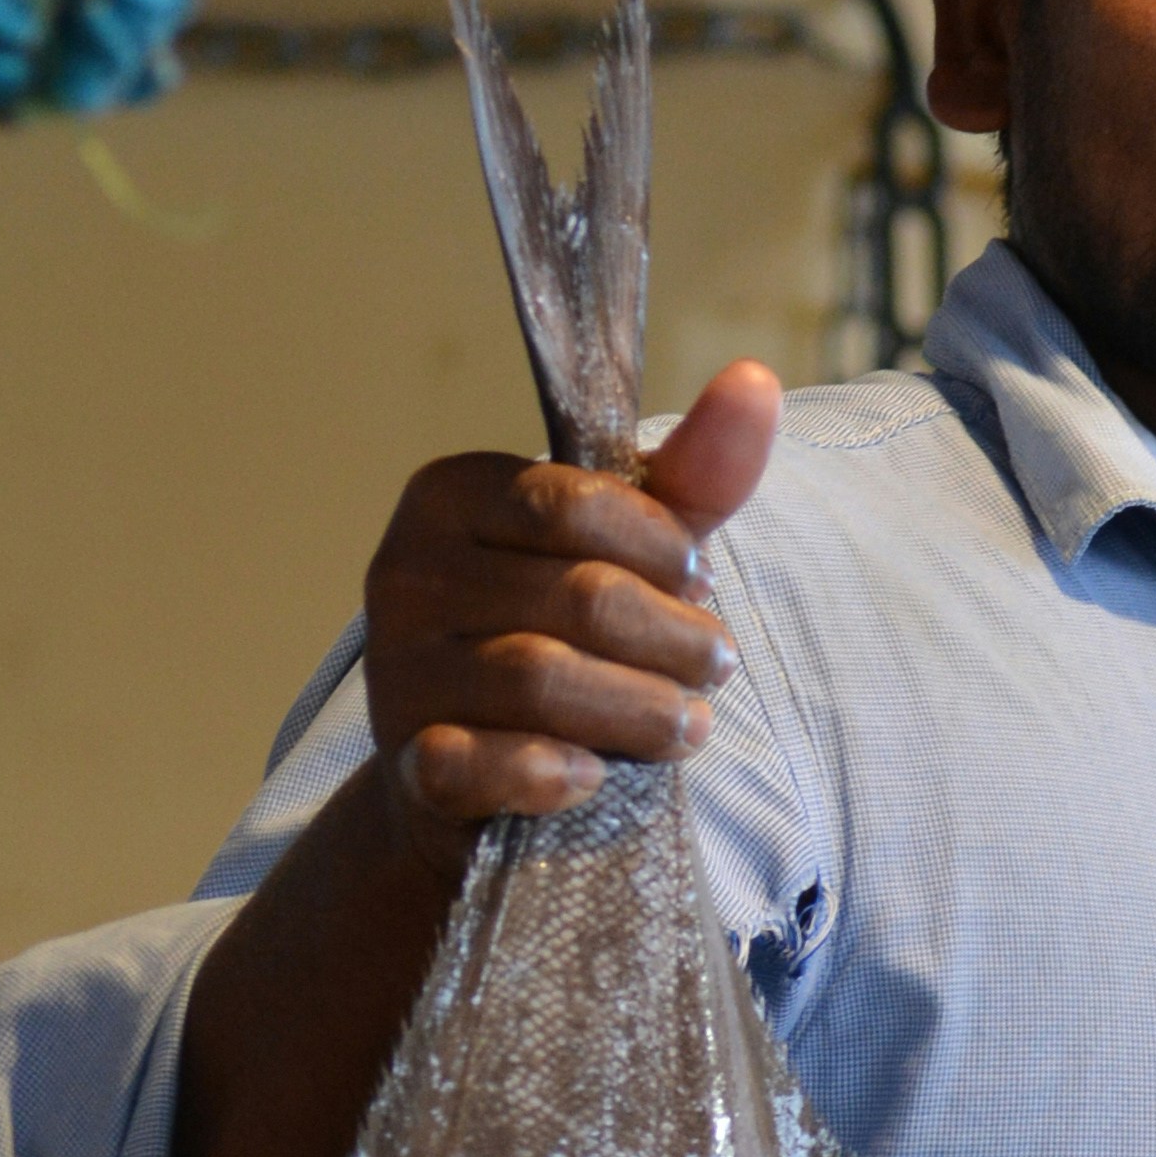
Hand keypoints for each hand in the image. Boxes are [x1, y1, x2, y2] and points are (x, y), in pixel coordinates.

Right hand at [358, 364, 780, 870]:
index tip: (697, 583)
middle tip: (715, 664)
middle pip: (577, 598)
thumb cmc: (564, 639)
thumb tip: (756, 380)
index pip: (574, 503)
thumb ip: (691, 477)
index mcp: (450, 497)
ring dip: (641, 709)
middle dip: (674, 639)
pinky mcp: (409, 763)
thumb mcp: (631, 552)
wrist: (478, 776)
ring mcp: (400, 671)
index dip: (662, 551)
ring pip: (540, 680)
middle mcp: (407, 573)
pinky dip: (550, 773)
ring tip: (687, 725)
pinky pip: (480, 764)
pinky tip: (594, 776)